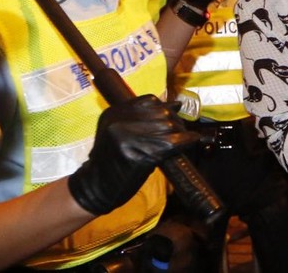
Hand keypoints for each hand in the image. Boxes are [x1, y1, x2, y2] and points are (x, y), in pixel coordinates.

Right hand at [68, 94, 198, 214]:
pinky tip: (192, 140)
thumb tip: (175, 105)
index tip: (174, 111)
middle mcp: (120, 122)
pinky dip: (187, 141)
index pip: (148, 100)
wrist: (95, 187)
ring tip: (184, 138)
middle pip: (161, 112)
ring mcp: (129, 137)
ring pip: (168, 126)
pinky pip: (172, 142)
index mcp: (114, 113)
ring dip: (181, 131)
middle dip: (175, 120)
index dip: (165, 106)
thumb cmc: (111, 161)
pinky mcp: (141, 154)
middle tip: (180, 130)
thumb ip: (140, 118)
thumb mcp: (117, 132)